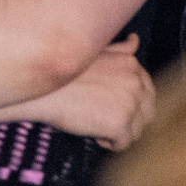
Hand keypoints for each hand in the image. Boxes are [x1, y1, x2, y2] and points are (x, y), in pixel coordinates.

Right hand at [39, 38, 154, 149]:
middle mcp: (136, 83)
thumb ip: (119, 49)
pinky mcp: (120, 124)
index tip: (108, 103)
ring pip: (136, 130)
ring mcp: (130, 104)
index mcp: (131, 65)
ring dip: (116, 130)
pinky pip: (123, 144)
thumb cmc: (61, 71)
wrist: (38, 89)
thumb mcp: (93, 52)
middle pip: (146, 113)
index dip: (127, 101)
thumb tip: (135, 42)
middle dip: (126, 118)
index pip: (147, 91)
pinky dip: (107, 142)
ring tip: (91, 120)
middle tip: (98, 114)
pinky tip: (90, 130)